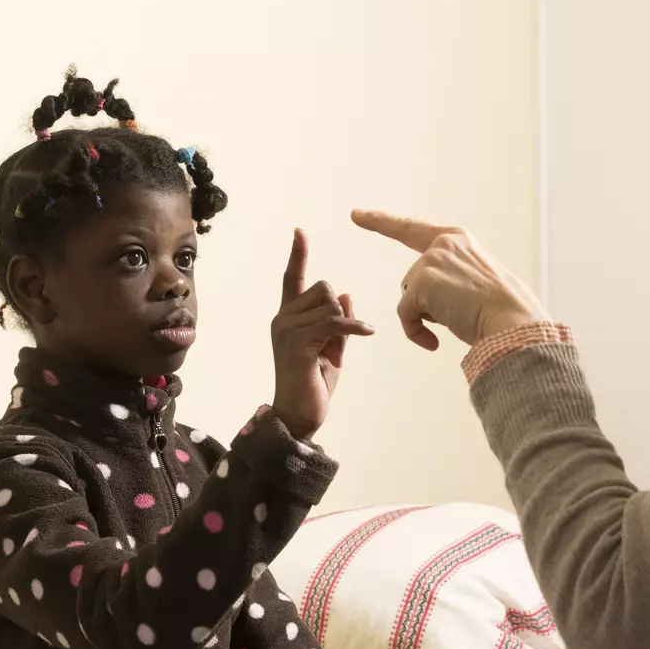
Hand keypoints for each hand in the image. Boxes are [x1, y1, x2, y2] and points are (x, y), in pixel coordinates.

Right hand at [271, 229, 375, 436]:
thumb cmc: (313, 384)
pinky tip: (366, 332)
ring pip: (332, 305)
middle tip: (335, 343)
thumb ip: (338, 322)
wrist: (298, 417)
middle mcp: (283, 318)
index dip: (297, 254)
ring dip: (344, 327)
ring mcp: (287, 329)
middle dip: (340, 309)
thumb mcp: (331, 348)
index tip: (299, 231)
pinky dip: (354, 327)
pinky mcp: (297, 343)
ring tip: (332, 354)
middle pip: (325, 289)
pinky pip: (335, 322)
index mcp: (288, 317)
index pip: (292, 278)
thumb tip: (348, 294)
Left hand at [351, 209, 549, 350]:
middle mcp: (443, 243)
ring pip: (409, 298)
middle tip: (460, 313)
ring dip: (427, 316)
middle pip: (413, 280)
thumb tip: (416, 295)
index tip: (356, 214)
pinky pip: (405, 315)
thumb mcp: (476, 280)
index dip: (382, 222)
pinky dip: (416, 332)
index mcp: (457, 239)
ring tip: (459, 319)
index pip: (411, 229)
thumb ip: (450, 276)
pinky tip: (434, 341)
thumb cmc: (502, 310)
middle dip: (427, 303)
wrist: (513, 322)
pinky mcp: (422, 283)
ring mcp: (431, 261)